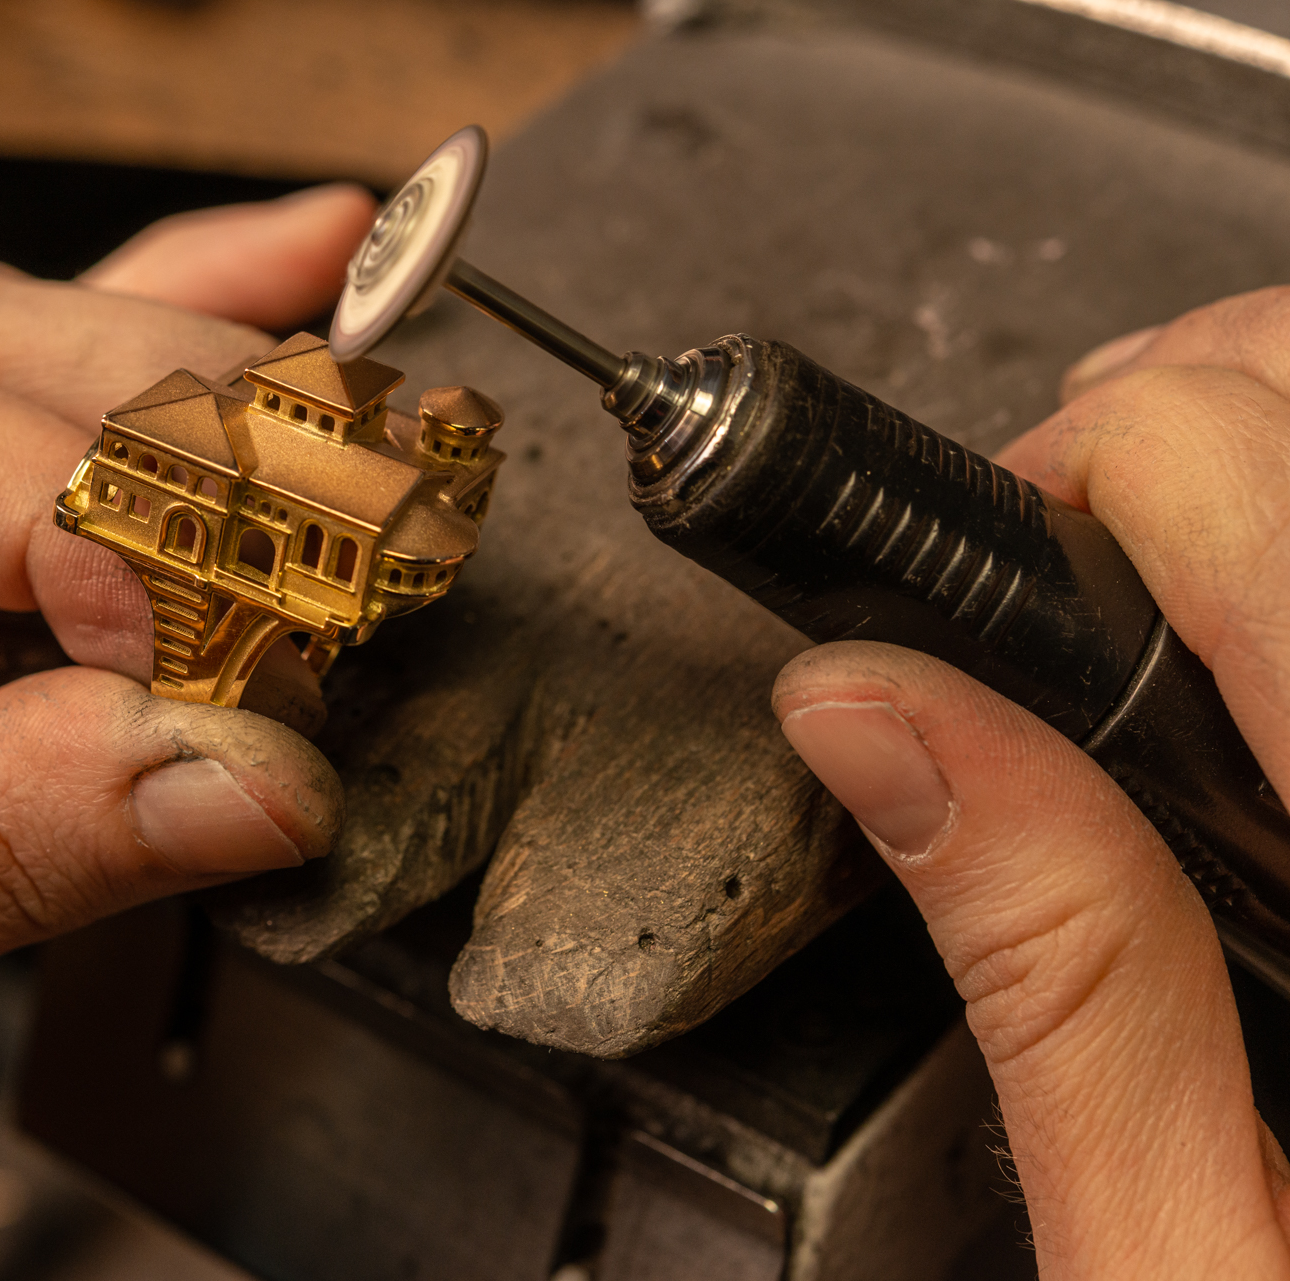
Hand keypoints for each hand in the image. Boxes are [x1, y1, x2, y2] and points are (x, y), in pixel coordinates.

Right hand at [775, 288, 1289, 1277]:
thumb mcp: (1192, 1268)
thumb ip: (1051, 967)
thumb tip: (875, 714)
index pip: (1261, 510)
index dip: (1083, 470)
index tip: (998, 554)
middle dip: (1190, 413)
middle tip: (1083, 535)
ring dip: (1274, 452)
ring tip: (1189, 555)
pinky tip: (1275, 627)